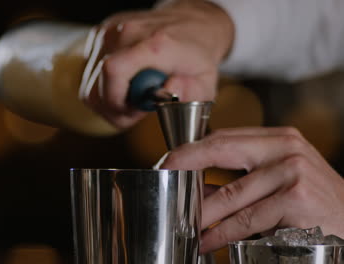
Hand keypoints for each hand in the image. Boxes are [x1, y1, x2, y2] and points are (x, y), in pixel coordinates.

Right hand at [80, 1, 233, 128]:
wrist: (191, 22)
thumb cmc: (196, 56)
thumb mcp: (206, 83)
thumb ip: (191, 93)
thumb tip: (168, 92)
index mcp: (155, 44)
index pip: (113, 72)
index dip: (117, 103)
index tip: (136, 111)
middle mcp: (127, 33)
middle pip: (95, 87)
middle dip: (113, 108)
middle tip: (136, 108)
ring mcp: (110, 32)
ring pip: (89, 84)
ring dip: (109, 99)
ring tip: (133, 95)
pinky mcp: (100, 35)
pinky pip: (90, 73)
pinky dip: (105, 86)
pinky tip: (125, 82)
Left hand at [160, 126, 343, 252]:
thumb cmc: (314, 203)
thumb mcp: (279, 180)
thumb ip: (242, 179)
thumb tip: (198, 187)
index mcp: (278, 139)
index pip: (224, 137)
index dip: (191, 149)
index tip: (168, 160)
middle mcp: (285, 148)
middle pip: (221, 150)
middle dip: (186, 164)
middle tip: (163, 177)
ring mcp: (292, 171)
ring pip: (231, 194)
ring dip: (201, 212)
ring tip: (183, 221)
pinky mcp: (296, 198)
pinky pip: (247, 219)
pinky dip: (222, 233)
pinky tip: (208, 241)